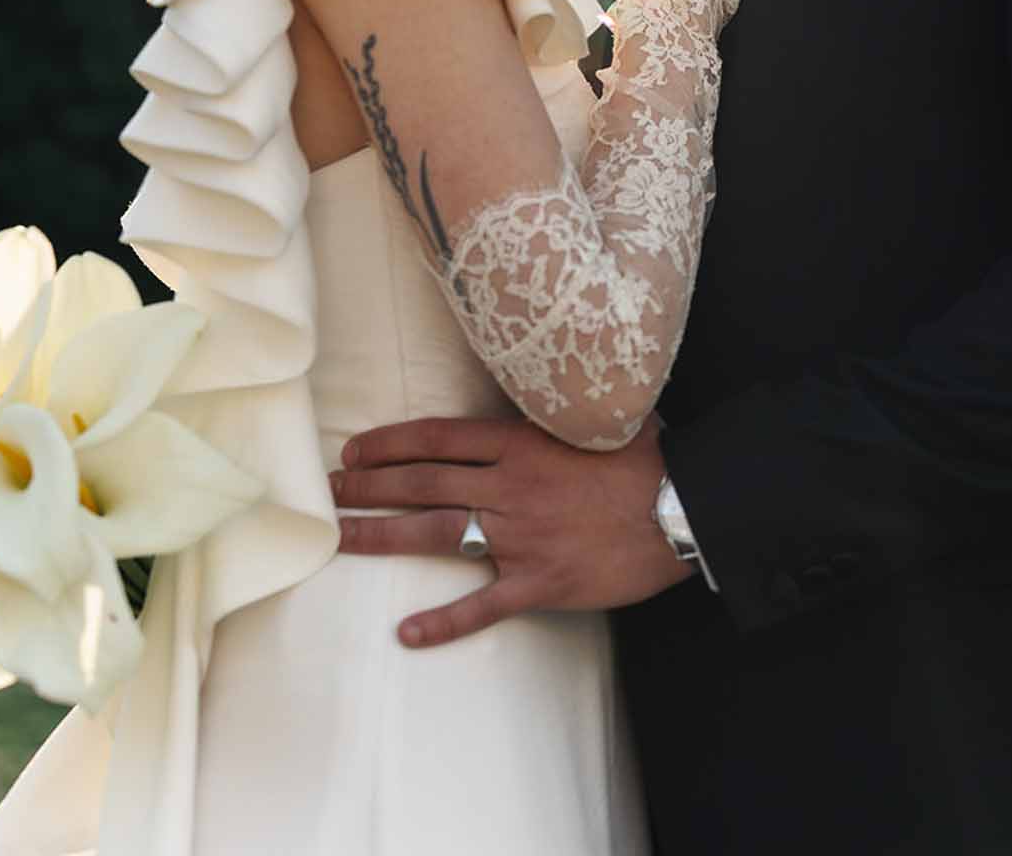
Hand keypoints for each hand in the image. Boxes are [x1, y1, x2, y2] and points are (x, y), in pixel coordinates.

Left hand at [330, 414, 690, 647]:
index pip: (437, 438)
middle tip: (327, 491)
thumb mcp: (596, 414)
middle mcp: (510, 485)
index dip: (390, 444)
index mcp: (520, 441)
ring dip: (381, 536)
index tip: (355, 450)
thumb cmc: (648, 456)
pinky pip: (482, 605)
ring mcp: (521, 536)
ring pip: (435, 534)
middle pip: (422, 482)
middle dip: (368, 486)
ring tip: (339, 538)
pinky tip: (407, 633)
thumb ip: (557, 404)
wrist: (684, 507)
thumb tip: (539, 379)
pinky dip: (444, 621)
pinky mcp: (540, 581)